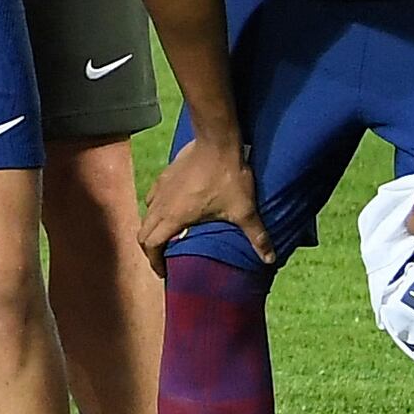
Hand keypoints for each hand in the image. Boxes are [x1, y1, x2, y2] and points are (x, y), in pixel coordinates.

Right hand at [141, 123, 262, 257]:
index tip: (164, 271)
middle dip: (150, 249)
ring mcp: (160, 188)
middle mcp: (161, 204)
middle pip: (143, 233)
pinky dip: (157, 209)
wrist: (217, 142)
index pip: (151, 244)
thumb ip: (256, 236)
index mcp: (174, 217)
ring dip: (153, 228)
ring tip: (168, 235)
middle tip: (164, 258)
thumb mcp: (243, 210)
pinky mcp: (164, 176)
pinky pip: (153, 198)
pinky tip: (172, 208)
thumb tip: (270, 258)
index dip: (154, 261)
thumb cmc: (227, 177)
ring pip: (146, 214)